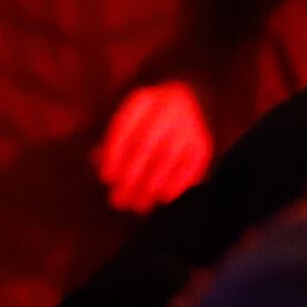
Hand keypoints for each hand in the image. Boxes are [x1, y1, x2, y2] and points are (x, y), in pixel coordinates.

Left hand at [95, 79, 211, 213]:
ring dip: (151, 184)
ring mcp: (190, 123)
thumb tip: (102, 168)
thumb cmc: (146, 122)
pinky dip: (179, 183)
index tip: (107, 178)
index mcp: (143, 100)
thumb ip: (111, 145)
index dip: (115, 154)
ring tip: (138, 206)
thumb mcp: (126, 124)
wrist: (190, 102)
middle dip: (131, 175)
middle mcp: (169, 106)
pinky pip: (192, 164)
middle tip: (119, 200)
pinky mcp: (203, 141)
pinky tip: (164, 198)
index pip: (125, 126)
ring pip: (168, 156)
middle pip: (146, 143)